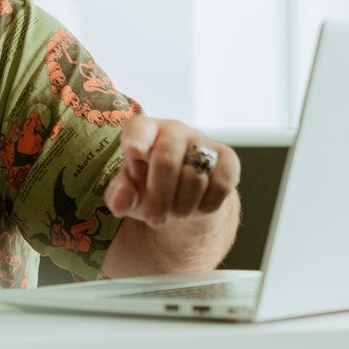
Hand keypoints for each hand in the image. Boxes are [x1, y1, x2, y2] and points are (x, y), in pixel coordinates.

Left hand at [104, 117, 237, 233]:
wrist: (183, 194)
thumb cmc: (147, 186)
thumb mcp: (128, 192)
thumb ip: (120, 195)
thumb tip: (119, 204)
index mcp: (144, 131)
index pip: (139, 128)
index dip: (136, 139)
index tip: (133, 151)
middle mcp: (174, 130)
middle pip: (166, 161)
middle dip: (158, 198)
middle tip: (154, 219)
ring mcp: (203, 141)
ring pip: (195, 179)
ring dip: (182, 207)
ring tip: (174, 211)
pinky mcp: (228, 159)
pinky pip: (220, 188)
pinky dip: (205, 207)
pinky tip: (196, 205)